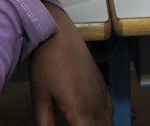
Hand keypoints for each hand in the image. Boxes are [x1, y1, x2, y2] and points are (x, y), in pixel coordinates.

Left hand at [30, 3, 112, 124]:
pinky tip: (100, 124)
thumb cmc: (45, 64)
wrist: (57, 33)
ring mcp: (100, 94)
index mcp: (80, 111)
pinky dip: (107, 122)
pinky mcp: (101, 85)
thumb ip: (44, 124)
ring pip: (108, 124)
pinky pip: (110, 110)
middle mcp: (95, 104)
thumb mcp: (40, 98)